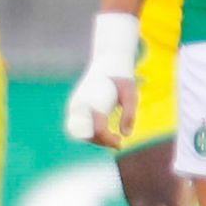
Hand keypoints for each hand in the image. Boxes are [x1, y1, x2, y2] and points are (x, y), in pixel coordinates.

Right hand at [63, 12, 139, 146]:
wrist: (107, 62)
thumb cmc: (122, 79)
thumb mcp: (131, 96)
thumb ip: (130, 115)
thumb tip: (126, 135)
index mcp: (94, 101)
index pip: (99, 129)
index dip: (109, 140)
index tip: (120, 143)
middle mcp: (80, 104)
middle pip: (87, 134)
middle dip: (102, 141)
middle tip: (117, 141)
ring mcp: (75, 105)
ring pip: (80, 132)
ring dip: (95, 138)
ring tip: (111, 137)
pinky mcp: (74, 107)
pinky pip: (77, 126)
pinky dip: (89, 133)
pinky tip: (104, 132)